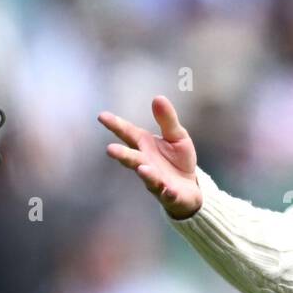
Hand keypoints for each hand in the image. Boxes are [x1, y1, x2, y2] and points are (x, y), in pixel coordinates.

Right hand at [98, 95, 202, 219]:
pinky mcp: (170, 194)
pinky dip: (168, 193)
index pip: (128, 134)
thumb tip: (158, 97)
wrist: (190, 187)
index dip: (115, 125)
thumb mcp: (176, 136)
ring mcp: (156, 180)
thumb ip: (167, 120)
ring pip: (148, 177)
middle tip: (110, 149)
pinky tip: (168, 190)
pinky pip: (168, 194)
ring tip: (141, 168)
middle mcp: (146, 163)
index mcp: (145, 146)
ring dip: (144, 173)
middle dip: (122, 154)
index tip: (102, 116)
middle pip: (132, 158)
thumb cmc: (178, 160)